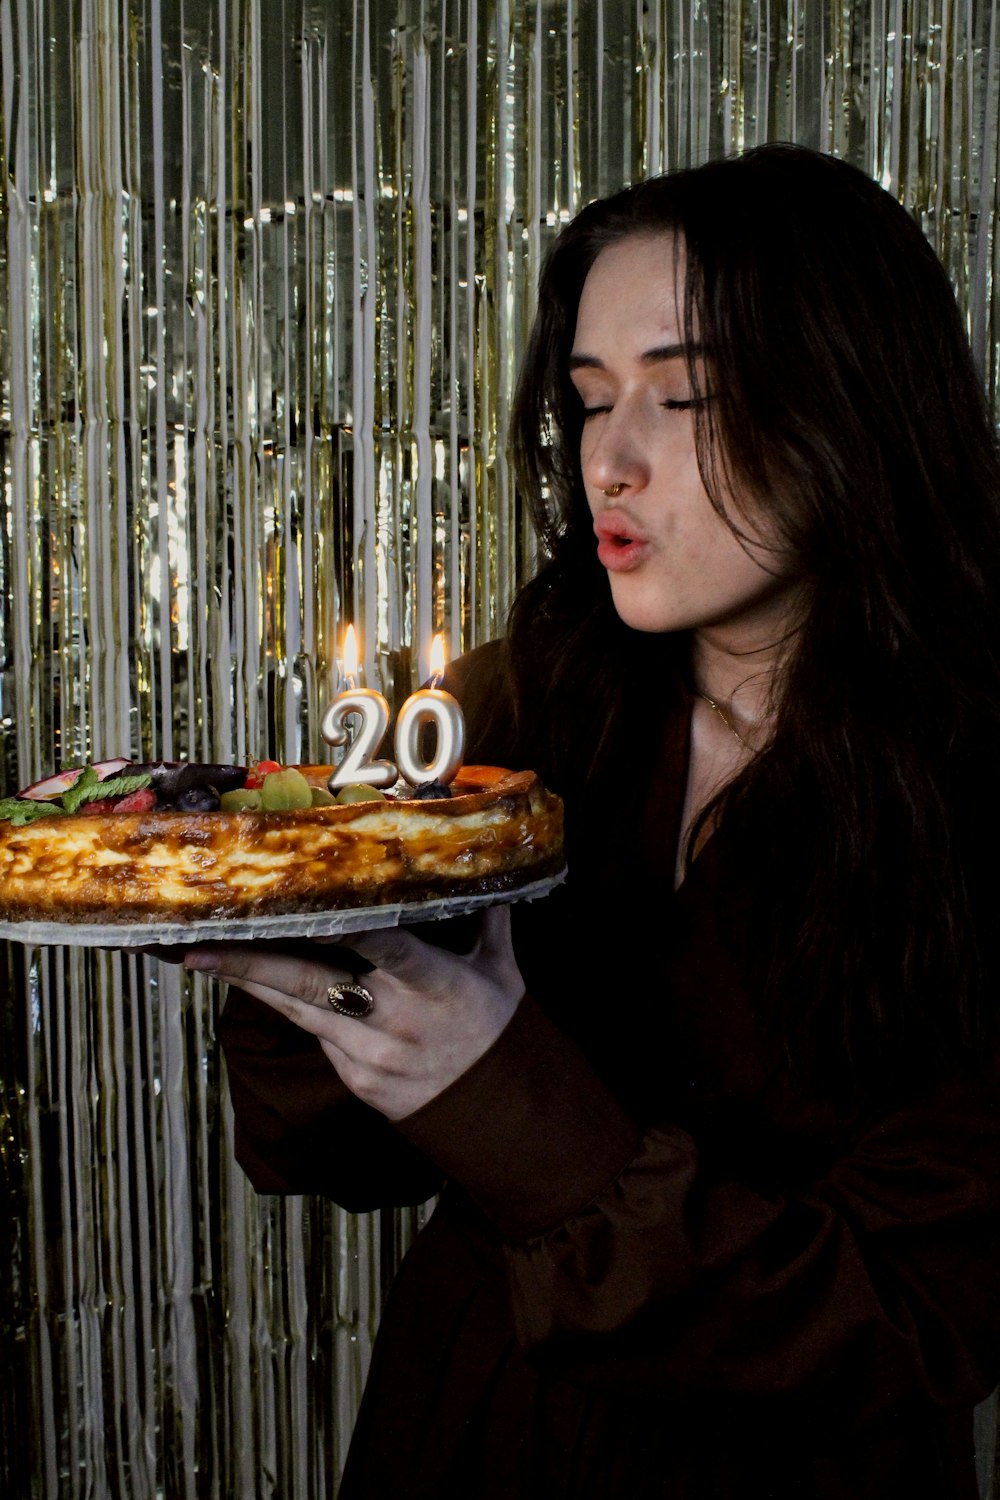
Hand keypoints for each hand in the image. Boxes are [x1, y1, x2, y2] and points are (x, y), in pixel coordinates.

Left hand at [182, 905, 524, 1119]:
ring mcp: (370, 1055)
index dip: (343, 928)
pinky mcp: (356, 1079)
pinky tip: (254, 982)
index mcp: (435, 983)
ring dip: (247, 983)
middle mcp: (396, 1020)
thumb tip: (482, 862)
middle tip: (199, 945)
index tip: (297, 909)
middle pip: (311, 986)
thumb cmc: (498, 1029)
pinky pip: (316, 1033)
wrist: (499, 1116)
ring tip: (199, 956)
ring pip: (298, 1011)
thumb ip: (485, 918)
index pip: (385, 946)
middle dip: (250, 964)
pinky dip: (289, 1006)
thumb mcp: (500, 970)